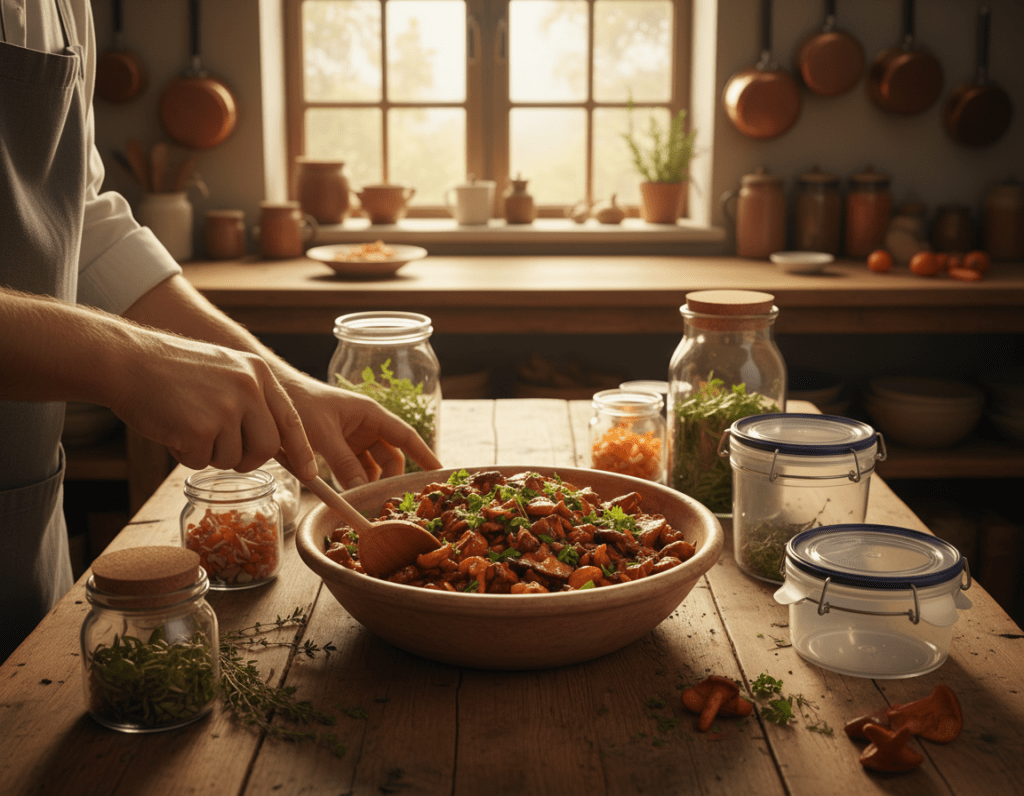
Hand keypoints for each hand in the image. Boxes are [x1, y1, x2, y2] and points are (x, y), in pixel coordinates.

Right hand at [108, 330, 316, 477]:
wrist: (126, 361)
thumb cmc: (172, 371)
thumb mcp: (225, 371)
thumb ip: (251, 400)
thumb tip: (274, 443)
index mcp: (258, 374)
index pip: (291, 419)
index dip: (301, 449)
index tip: (310, 472)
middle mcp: (248, 389)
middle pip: (266, 448)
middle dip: (246, 458)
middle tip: (218, 446)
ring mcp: (226, 408)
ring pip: (234, 459)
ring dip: (210, 454)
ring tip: (188, 425)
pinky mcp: (200, 428)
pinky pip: (202, 462)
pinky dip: (186, 455)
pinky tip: (172, 430)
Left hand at [281, 372, 442, 488]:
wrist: (273, 396)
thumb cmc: (300, 402)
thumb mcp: (323, 434)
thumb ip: (343, 462)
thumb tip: (361, 491)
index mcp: (371, 414)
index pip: (407, 436)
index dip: (425, 455)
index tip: (440, 473)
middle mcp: (367, 426)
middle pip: (391, 457)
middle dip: (392, 479)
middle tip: (391, 502)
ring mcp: (354, 438)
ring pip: (373, 467)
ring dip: (372, 484)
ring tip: (370, 504)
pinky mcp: (339, 449)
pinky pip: (354, 469)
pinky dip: (355, 483)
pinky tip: (352, 497)